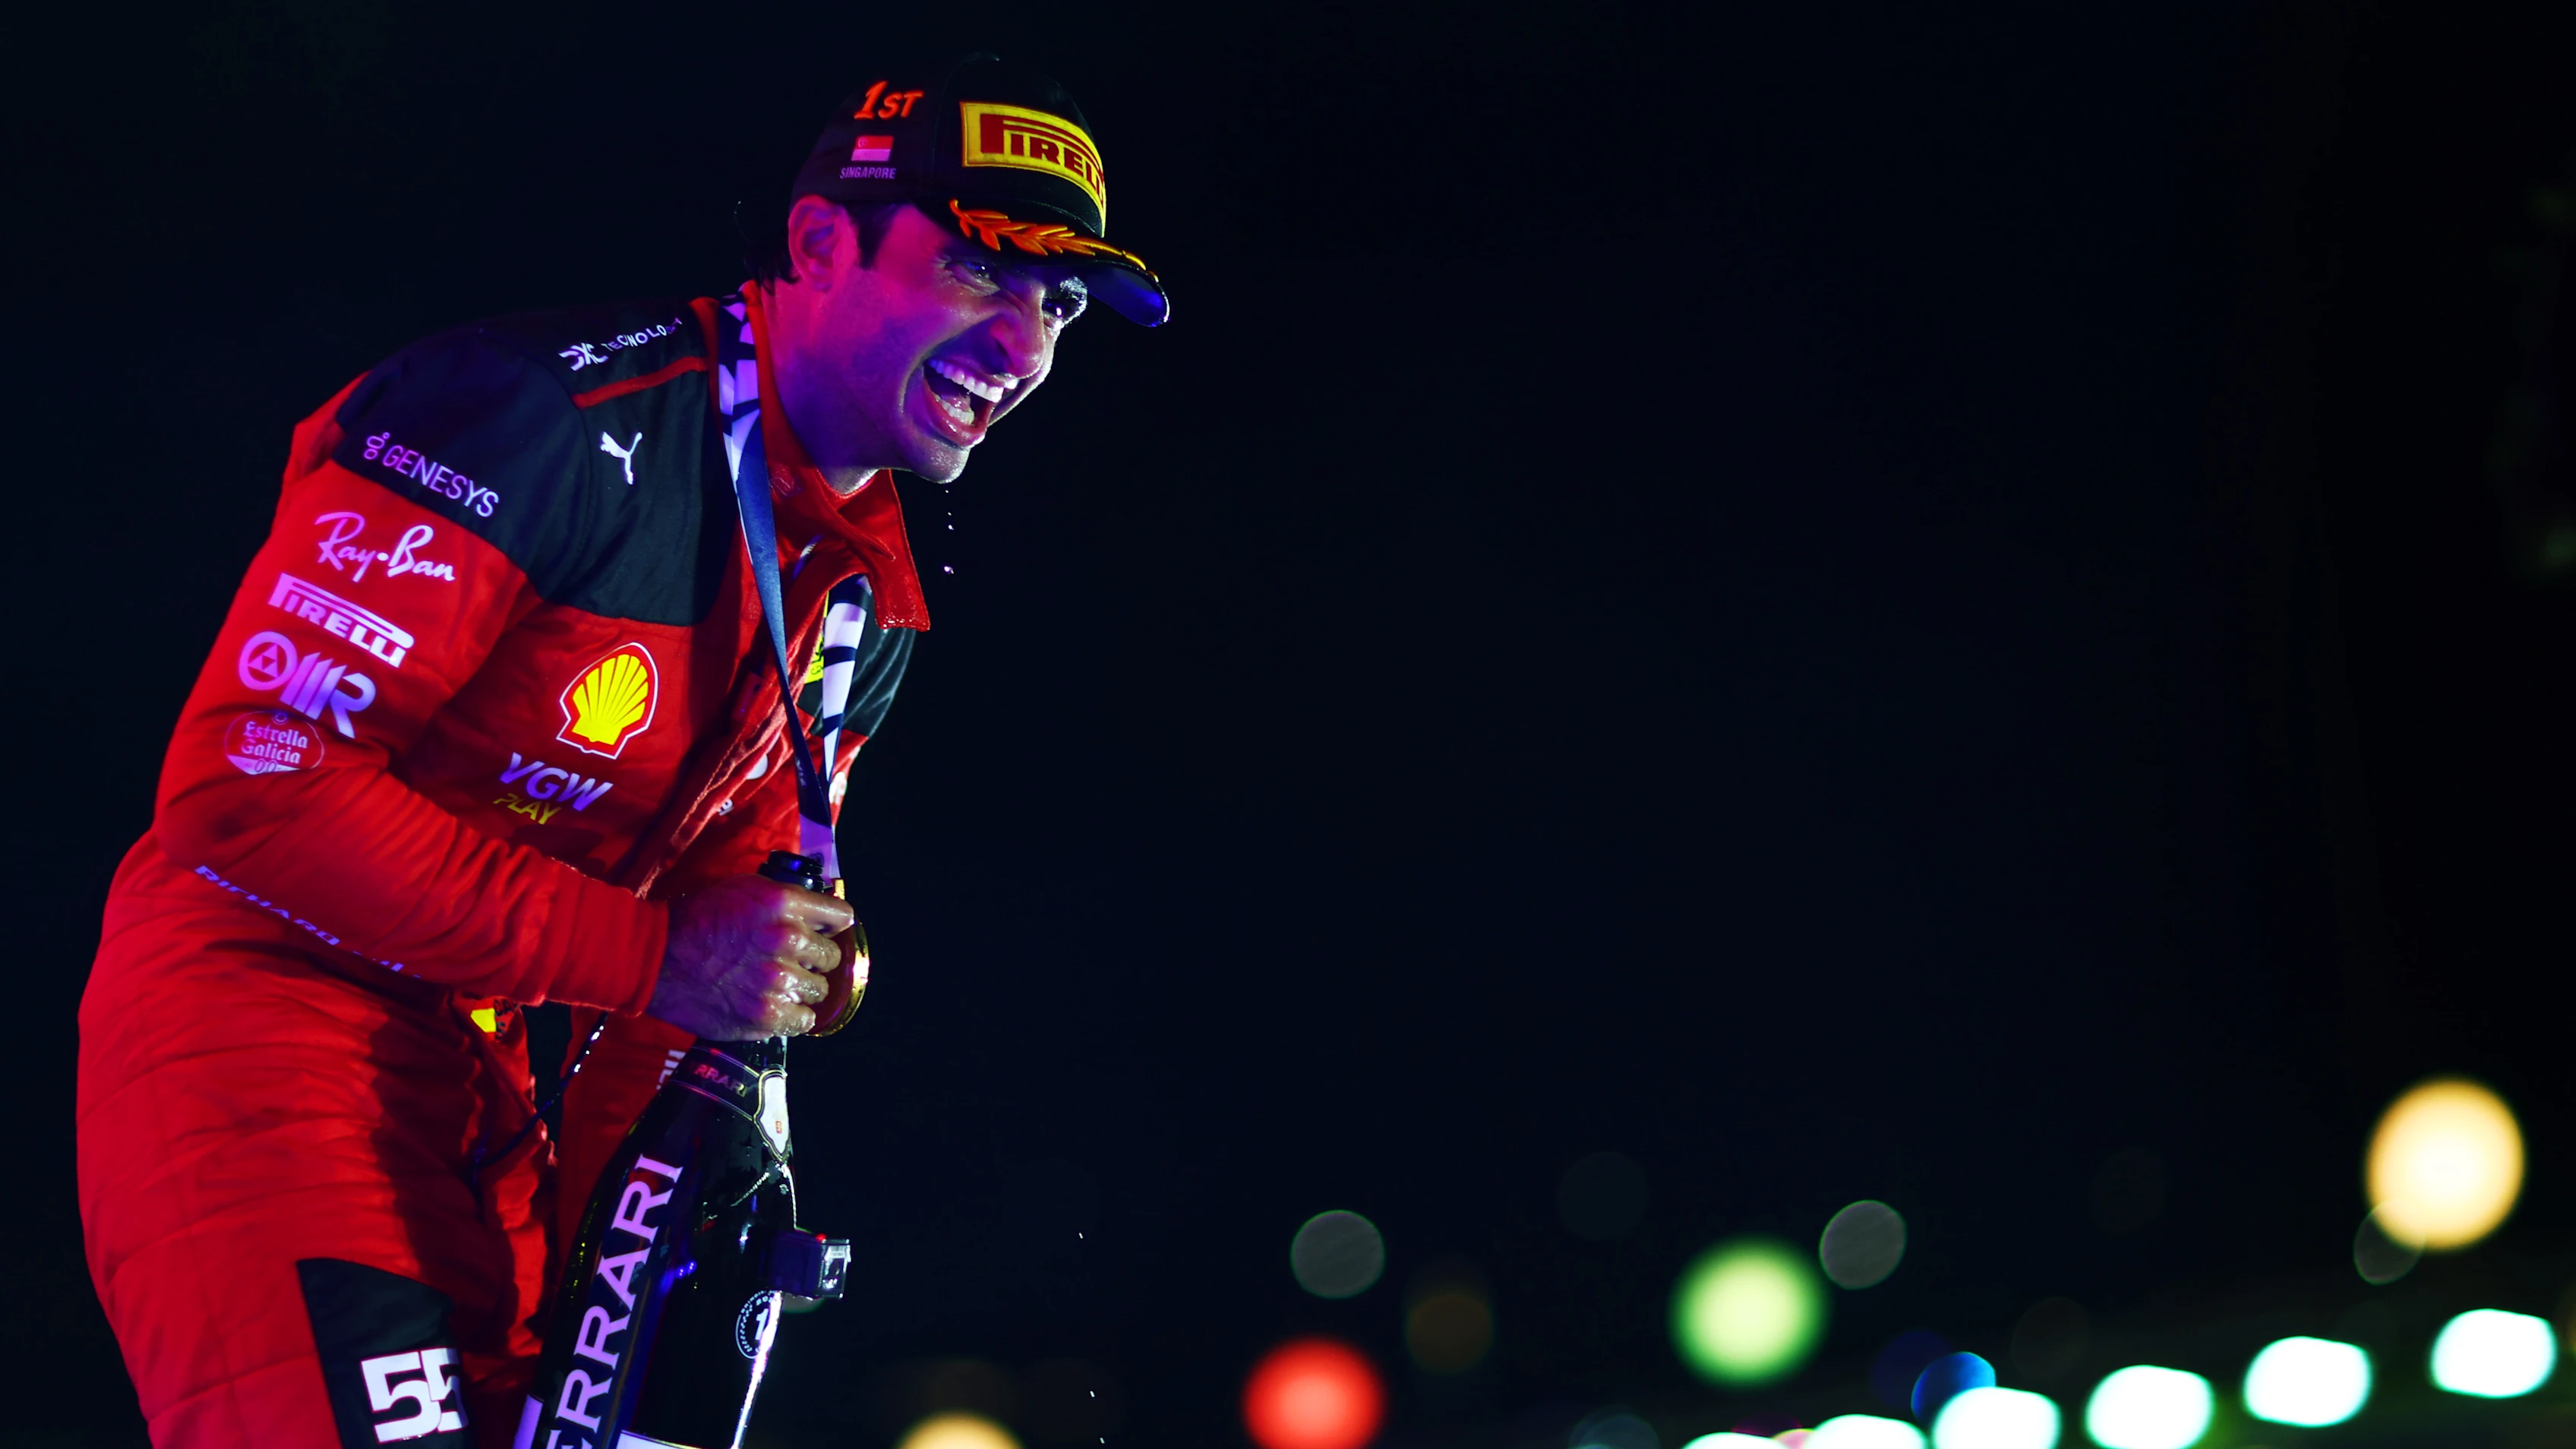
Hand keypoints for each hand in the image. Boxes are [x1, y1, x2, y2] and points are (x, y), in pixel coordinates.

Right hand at [647, 874, 854, 1039]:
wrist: (657, 960)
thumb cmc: (698, 920)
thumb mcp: (744, 890)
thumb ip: (785, 901)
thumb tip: (819, 913)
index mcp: (784, 904)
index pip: (841, 916)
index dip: (832, 925)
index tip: (824, 931)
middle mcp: (787, 940)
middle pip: (831, 957)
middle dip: (814, 959)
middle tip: (792, 961)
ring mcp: (778, 981)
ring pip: (819, 990)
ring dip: (802, 988)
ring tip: (776, 985)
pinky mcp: (767, 1015)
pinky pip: (803, 1020)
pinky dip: (793, 1016)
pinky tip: (774, 1005)